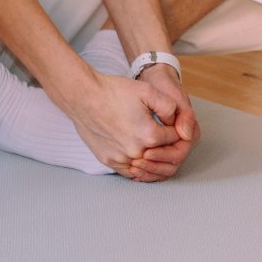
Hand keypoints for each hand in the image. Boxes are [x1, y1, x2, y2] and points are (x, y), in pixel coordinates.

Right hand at [117, 64, 198, 182]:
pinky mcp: (108, 160)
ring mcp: (120, 158)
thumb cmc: (113, 91)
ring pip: (146, 166)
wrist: (83, 96)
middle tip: (159, 132)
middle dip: (165, 144)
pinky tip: (137, 156)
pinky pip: (129, 171)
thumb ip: (170, 107)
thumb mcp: (147, 91)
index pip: (174, 138)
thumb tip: (178, 124)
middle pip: (161, 154)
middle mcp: (136, 151)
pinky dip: (136, 166)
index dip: (174, 128)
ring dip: (151, 157)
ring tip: (149, 143)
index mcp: (149, 135)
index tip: (167, 121)